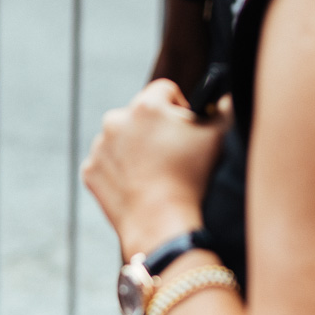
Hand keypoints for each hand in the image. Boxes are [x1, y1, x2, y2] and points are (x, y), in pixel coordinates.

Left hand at [82, 80, 231, 259]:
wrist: (160, 223)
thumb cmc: (190, 178)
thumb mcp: (217, 136)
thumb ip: (223, 108)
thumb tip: (223, 98)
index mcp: (146, 105)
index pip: (165, 91)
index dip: (178, 108)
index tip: (183, 130)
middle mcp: (116, 120)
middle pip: (139, 114)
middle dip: (153, 129)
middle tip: (169, 156)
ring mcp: (99, 146)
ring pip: (120, 139)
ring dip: (133, 149)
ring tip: (152, 173)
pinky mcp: (90, 170)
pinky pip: (106, 163)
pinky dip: (118, 171)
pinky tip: (136, 185)